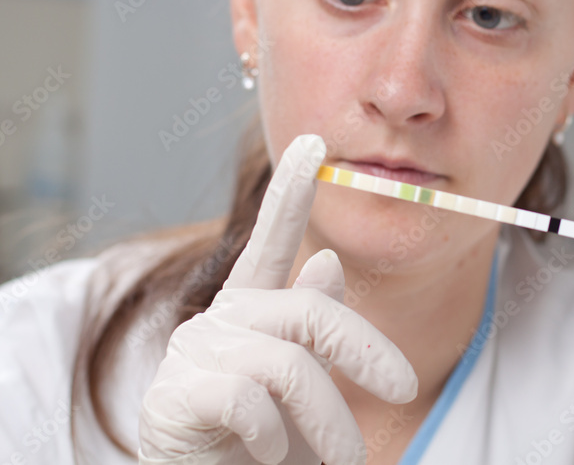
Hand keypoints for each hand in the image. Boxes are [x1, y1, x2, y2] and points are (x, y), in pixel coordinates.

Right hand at [138, 134, 417, 464]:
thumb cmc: (261, 447)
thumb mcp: (300, 384)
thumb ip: (311, 324)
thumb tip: (330, 262)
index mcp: (250, 310)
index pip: (271, 241)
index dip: (291, 192)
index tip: (314, 140)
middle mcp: (218, 321)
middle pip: (307, 312)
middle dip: (365, 352)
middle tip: (401, 391)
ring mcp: (191, 356)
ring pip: (287, 365)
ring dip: (328, 421)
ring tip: (342, 459)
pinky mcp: (172, 398)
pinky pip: (246, 401)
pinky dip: (273, 437)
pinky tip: (266, 454)